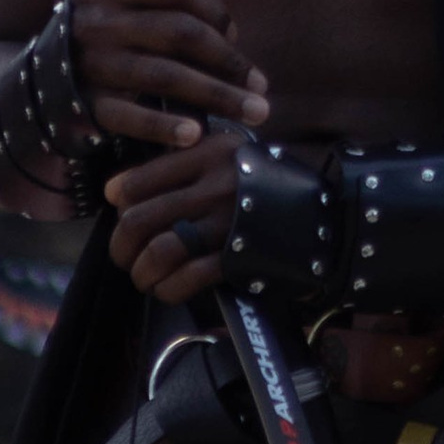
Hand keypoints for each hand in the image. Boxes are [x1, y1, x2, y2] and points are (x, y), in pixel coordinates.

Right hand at [68, 0, 268, 155]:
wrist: (42, 81)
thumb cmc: (108, 35)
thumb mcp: (133, 0)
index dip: (216, 10)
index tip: (235, 37)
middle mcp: (96, 20)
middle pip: (178, 33)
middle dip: (229, 61)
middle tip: (260, 87)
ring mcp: (89, 64)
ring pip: (164, 76)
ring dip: (215, 95)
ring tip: (253, 112)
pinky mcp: (86, 104)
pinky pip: (130, 116)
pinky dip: (164, 126)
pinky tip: (196, 134)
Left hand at [106, 129, 251, 302]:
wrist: (327, 214)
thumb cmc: (267, 184)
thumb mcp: (228, 157)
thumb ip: (179, 166)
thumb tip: (116, 192)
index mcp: (208, 154)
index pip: (138, 181)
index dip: (118, 205)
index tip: (120, 217)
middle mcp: (216, 186)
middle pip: (139, 220)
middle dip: (121, 247)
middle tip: (125, 256)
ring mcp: (228, 224)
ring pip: (159, 252)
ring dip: (141, 272)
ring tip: (144, 277)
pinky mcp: (240, 258)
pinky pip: (188, 278)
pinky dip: (168, 289)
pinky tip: (167, 289)